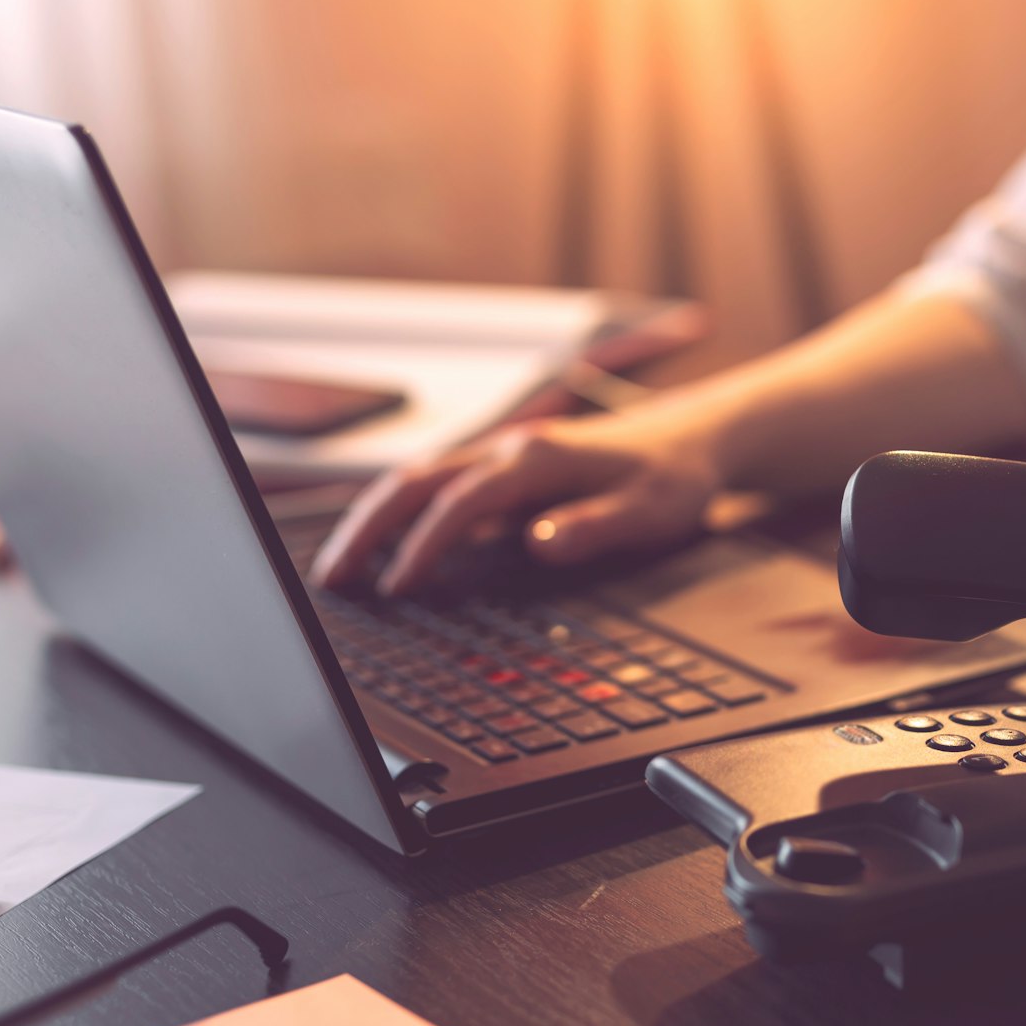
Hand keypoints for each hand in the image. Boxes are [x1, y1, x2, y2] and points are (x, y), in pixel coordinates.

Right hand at [310, 404, 725, 595]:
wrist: (693, 439)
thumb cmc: (673, 478)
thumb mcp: (651, 511)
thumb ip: (595, 525)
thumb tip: (539, 541)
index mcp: (537, 459)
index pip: (461, 502)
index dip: (425, 544)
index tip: (397, 586)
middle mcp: (509, 450)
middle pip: (416, 482)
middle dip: (368, 528)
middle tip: (332, 579)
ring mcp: (502, 456)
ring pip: (417, 481)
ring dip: (373, 520)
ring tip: (340, 569)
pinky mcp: (504, 471)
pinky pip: (437, 488)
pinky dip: (399, 514)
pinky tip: (384, 548)